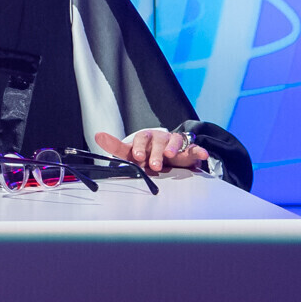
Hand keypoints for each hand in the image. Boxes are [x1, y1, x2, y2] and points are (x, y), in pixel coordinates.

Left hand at [94, 129, 210, 175]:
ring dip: (174, 148)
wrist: (166, 153)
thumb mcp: (130, 151)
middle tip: (154, 165)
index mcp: (145, 138)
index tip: (137, 156)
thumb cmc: (147, 152)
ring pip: (175, 141)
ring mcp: (175, 143)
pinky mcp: (188, 149)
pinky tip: (202, 154)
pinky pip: (195, 149)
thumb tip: (98, 136)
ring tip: (172, 156)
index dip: (139, 147)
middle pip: (158, 142)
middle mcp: (160, 138)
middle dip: (156, 153)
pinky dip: (199, 151)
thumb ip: (115, 146)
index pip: (141, 139)